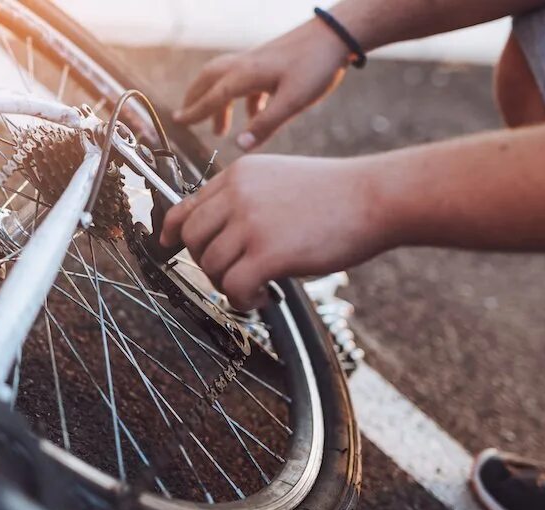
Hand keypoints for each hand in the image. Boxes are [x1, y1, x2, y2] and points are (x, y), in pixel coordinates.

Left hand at [159, 154, 391, 308]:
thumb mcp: (279, 179)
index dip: (172, 230)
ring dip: (229, 285)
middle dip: (206, 263)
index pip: (187, 205)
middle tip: (231, 274)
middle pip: (193, 239)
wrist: (376, 196)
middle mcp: (238, 194)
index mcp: (239, 174)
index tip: (168, 244)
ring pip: (212, 266)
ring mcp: (251, 222)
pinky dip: (243, 301)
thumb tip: (219, 233)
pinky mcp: (268, 252)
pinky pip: (234, 287)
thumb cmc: (336, 193)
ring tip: (256, 288)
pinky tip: (263, 298)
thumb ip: (246, 198)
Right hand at [173, 18, 350, 150]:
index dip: (194, 112)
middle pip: (208, 82)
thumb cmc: (315, 66)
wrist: (336, 35)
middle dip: (195, 101)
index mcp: (244, 76)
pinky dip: (240, 98)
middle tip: (185, 118)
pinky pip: (245, 80)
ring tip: (219, 127)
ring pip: (224, 79)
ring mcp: (257, 61)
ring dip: (216, 101)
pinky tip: (253, 114)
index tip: (178, 123)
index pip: (211, 97)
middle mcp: (244, 65)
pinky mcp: (270, 61)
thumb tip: (239, 147)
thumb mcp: (292, 101)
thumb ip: (264, 125)